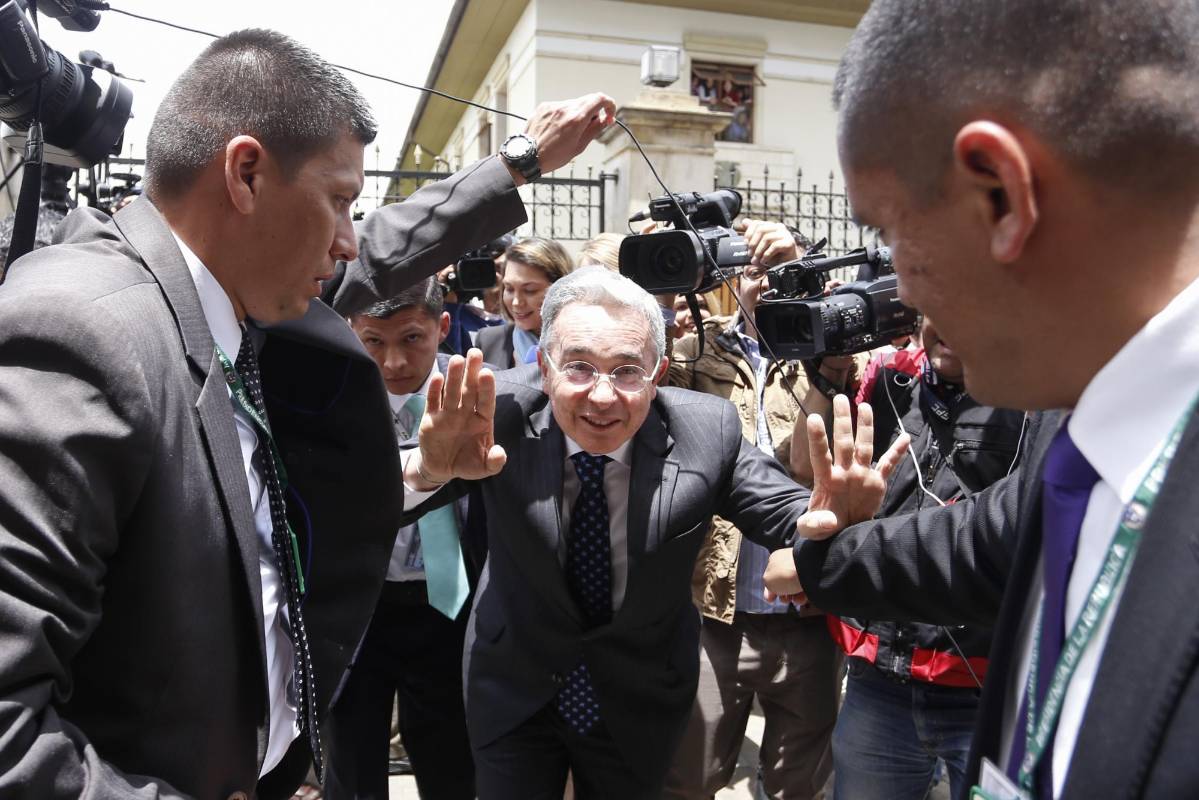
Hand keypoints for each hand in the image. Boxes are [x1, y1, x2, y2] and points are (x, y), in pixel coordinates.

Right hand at [410, 349, 506, 485]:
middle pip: (469, 389)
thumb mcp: (483, 467)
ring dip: (454, 376)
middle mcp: (466, 412)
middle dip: (472, 371)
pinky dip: (434, 390)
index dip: (486, 388)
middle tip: (475, 352)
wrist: (442, 468)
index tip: (487, 373)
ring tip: (457, 359)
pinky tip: (437, 377)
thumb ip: (494, 462)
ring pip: (452, 392)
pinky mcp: (431, 418)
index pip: (486, 401)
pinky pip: (433, 402)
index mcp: (482, 420)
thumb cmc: (467, 463)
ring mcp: (448, 413)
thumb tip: (500, 454)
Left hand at [521, 93, 616, 176]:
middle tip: (590, 127)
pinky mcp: (544, 107)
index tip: (608, 114)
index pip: (600, 99)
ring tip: (569, 132)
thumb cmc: (552, 156)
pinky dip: (564, 115)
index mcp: (576, 118)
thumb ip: (595, 129)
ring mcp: (553, 106)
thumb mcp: (579, 146)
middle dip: (593, 112)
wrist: (527, 156)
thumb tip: (606, 119)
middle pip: (587, 101)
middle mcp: (564, 108)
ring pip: (573, 104)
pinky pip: (560, 107)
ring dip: (577, 114)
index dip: (609, 105)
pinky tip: (558, 129)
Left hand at [740, 219, 798, 266]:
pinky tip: (763, 261)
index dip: (749, 233)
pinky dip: (766, 255)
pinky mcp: (789, 243)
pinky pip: (775, 246)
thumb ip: (753, 233)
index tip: (745, 243)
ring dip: (758, 251)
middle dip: (753, 243)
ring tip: (756, 260)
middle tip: (750, 254)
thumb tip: (744, 221)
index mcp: (771, 226)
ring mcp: (785, 234)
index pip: (757, 223)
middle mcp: (779, 227)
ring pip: (767, 238)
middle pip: (761, 229)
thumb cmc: (773, 255)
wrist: (787, 265)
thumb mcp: (760, 245)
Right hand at [763, 547, 806, 604]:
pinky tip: (804, 597)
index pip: (771, 576)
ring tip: (796, 599)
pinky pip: (808, 589)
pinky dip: (805, 595)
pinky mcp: (814, 576)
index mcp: (776, 559)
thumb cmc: (787, 571)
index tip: (771, 599)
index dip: (770, 589)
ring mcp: (802, 568)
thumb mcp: (768, 581)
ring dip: (795, 597)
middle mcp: (789, 562)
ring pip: (796, 588)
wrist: (810, 570)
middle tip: (785, 599)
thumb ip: (767, 586)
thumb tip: (769, 592)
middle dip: (784, 595)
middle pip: (784, 584)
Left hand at [797, 395, 908, 539]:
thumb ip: (814, 525)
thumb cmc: (824, 528)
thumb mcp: (813, 530)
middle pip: (844, 442)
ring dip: (865, 427)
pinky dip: (897, 452)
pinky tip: (905, 438)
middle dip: (842, 421)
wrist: (844, 534)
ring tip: (865, 407)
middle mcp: (844, 472)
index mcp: (827, 480)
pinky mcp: (876, 483)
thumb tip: (826, 521)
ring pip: (864, 446)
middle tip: (840, 397)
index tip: (813, 417)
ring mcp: (860, 474)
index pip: (821, 455)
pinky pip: (888, 464)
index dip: (817, 438)